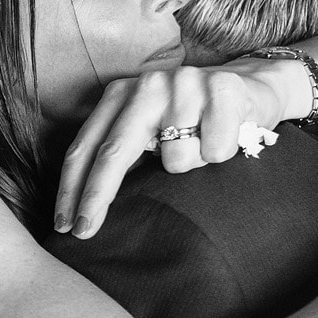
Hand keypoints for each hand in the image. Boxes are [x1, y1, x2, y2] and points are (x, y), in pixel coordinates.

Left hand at [55, 65, 284, 237]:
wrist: (253, 85)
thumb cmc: (193, 119)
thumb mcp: (149, 130)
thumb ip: (122, 155)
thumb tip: (88, 209)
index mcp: (120, 95)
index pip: (86, 147)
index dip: (71, 188)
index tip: (64, 225)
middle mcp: (146, 86)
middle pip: (113, 153)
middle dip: (95, 198)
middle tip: (82, 232)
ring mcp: (184, 84)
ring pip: (175, 160)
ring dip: (191, 166)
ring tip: (202, 144)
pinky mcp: (223, 89)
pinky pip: (213, 151)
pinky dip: (221, 154)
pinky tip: (225, 136)